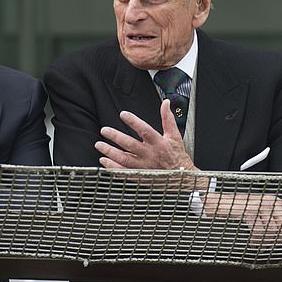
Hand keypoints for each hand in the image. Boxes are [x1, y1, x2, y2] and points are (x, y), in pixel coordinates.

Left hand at [94, 100, 208, 190]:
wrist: (182, 178)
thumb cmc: (178, 156)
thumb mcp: (175, 136)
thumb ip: (168, 119)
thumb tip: (166, 103)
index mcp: (159, 143)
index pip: (145, 130)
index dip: (134, 122)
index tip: (123, 114)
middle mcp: (150, 155)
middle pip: (131, 145)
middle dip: (116, 137)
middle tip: (104, 130)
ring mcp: (144, 167)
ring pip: (124, 160)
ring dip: (110, 152)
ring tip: (99, 145)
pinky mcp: (140, 176)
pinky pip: (124, 172)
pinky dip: (113, 168)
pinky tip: (104, 161)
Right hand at [203, 192, 281, 244]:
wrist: (221, 203)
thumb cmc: (239, 207)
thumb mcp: (260, 208)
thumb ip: (274, 216)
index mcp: (274, 200)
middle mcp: (269, 201)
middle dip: (279, 237)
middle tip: (271, 242)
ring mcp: (260, 206)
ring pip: (273, 229)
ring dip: (266, 239)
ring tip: (259, 241)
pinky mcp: (250, 212)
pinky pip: (259, 231)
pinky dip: (256, 239)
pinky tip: (253, 240)